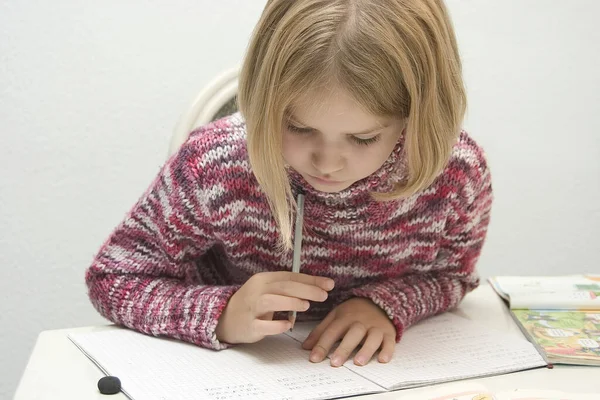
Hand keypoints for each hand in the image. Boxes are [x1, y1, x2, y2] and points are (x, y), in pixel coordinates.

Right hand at [216, 271, 334, 343]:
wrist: (226, 318)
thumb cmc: (253, 303)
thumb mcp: (268, 289)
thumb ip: (289, 288)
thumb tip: (318, 286)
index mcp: (264, 279)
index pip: (290, 276)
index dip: (310, 279)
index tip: (329, 284)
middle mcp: (257, 291)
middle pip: (283, 287)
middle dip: (306, 289)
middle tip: (324, 295)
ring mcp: (252, 308)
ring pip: (271, 301)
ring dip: (290, 302)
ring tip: (307, 305)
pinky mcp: (249, 325)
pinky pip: (263, 325)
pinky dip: (276, 325)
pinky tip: (289, 325)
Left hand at [302, 297, 395, 366]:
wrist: (378, 301)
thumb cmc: (353, 312)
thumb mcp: (335, 317)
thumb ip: (321, 331)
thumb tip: (305, 347)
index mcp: (345, 317)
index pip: (332, 331)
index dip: (322, 345)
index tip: (313, 358)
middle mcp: (361, 322)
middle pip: (353, 334)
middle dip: (343, 348)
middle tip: (335, 363)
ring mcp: (376, 327)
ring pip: (372, 338)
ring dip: (365, 350)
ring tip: (358, 363)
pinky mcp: (388, 333)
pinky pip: (390, 341)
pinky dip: (388, 350)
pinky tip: (383, 359)